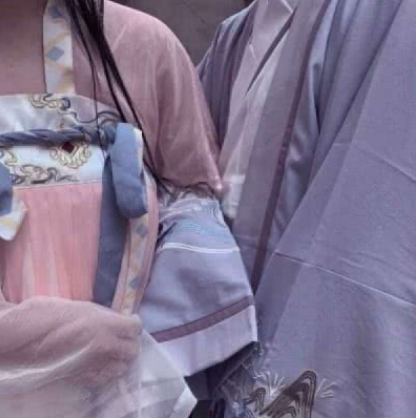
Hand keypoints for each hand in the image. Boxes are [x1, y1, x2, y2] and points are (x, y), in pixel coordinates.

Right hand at [0, 297, 140, 390]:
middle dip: (130, 342)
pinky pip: (104, 378)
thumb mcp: (83, 308)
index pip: (135, 328)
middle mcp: (104, 347)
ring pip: (121, 367)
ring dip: (119, 358)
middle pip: (132, 349)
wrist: (25, 339)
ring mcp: (94, 365)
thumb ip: (106, 317)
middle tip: (123, 336)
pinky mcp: (83, 379)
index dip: (134, 324)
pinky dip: (106, 371)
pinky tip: (98, 363)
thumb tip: (120, 320)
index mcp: (105, 325)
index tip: (132, 321)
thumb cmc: (50, 315)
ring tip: (111, 351)